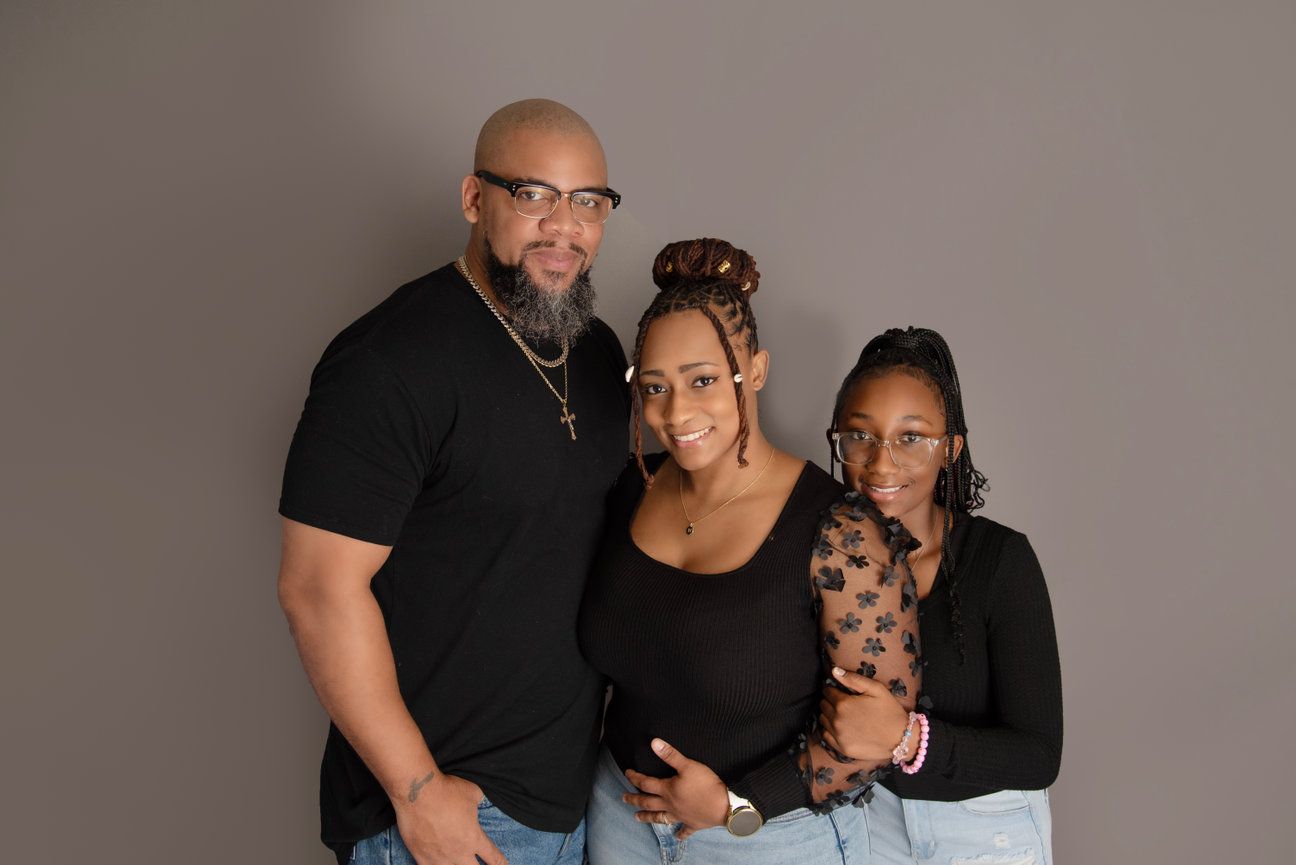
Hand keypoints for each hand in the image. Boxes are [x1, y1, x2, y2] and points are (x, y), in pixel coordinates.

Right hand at [392, 773, 506, 864]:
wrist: (418, 792)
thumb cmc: (447, 790)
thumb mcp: (473, 793)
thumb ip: (478, 803)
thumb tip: (479, 802)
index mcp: (474, 838)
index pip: (493, 857)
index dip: (500, 864)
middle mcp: (458, 852)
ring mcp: (439, 857)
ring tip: (458, 863)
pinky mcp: (421, 856)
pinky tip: (436, 864)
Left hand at [622, 738, 728, 840]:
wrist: (723, 807)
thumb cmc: (706, 785)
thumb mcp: (688, 765)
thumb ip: (670, 755)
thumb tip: (654, 743)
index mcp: (668, 790)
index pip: (646, 783)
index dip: (635, 777)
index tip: (627, 773)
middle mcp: (670, 805)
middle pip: (647, 803)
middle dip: (634, 800)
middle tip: (624, 798)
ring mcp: (680, 816)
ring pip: (659, 818)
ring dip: (647, 818)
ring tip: (637, 818)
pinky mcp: (692, 823)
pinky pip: (684, 830)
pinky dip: (679, 833)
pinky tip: (676, 835)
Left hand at [820, 667, 912, 763]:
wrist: (901, 738)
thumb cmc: (890, 711)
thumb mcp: (876, 689)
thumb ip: (853, 678)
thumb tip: (834, 671)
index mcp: (843, 704)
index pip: (827, 691)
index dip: (833, 689)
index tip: (840, 691)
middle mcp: (837, 720)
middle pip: (823, 705)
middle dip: (830, 701)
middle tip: (844, 703)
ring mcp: (839, 736)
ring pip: (823, 720)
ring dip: (829, 715)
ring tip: (843, 715)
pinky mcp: (842, 748)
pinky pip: (826, 736)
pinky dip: (830, 730)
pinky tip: (841, 728)